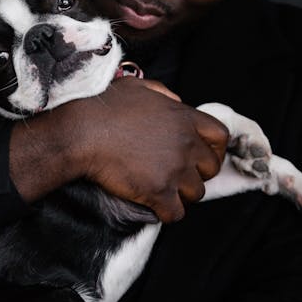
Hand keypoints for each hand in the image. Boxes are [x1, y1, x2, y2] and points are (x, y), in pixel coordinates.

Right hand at [10, 75, 229, 221]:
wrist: (81, 133)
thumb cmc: (103, 107)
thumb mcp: (137, 87)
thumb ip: (163, 94)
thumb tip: (176, 103)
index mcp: (184, 118)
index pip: (220, 136)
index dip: (214, 149)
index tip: (202, 156)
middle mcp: (186, 143)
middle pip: (211, 168)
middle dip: (198, 173)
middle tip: (179, 175)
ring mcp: (174, 169)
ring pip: (197, 193)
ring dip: (181, 194)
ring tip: (162, 189)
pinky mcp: (159, 192)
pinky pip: (176, 213)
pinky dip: (167, 213)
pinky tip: (154, 206)